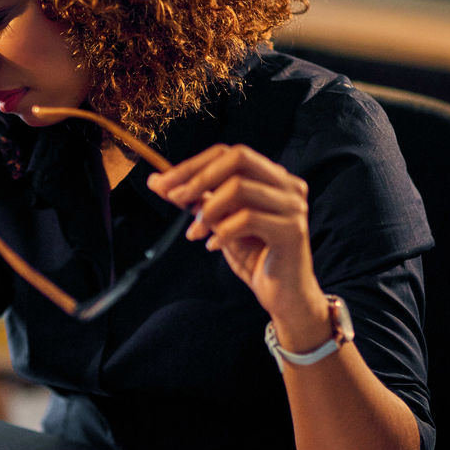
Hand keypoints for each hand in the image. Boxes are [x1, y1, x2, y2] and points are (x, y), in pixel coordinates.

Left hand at [147, 144, 328, 344]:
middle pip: (238, 157)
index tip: (162, 182)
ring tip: (194, 232)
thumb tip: (156, 180)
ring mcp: (293, 206)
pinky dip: (222, 231)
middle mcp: (287, 185)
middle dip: (199, 176)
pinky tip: (212, 245)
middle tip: (174, 199)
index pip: (228, 153)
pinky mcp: (292, 230)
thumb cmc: (254, 256)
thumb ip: (194, 199)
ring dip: (208, 209)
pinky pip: (247, 219)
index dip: (193, 164)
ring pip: (239, 187)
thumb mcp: (218, 222)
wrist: (284, 296)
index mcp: (272, 177)